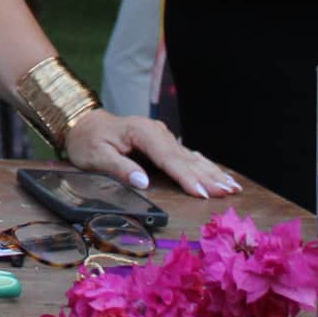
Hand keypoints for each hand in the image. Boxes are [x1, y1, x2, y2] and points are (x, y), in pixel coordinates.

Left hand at [65, 107, 240, 200]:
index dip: (187, 177)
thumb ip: (119, 168)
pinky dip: (205, 167)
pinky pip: (188, 156)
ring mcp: (163, 136)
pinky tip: (220, 175)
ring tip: (232, 186)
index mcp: (142, 133)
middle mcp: (157, 132)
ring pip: (191, 157)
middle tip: (229, 192)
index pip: (168, 158)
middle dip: (208, 176)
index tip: (203, 193)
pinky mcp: (164, 143)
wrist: (85, 124)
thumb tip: (143, 182)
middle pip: (185, 158)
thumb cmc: (88, 141)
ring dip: (212, 172)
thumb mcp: (95, 156)